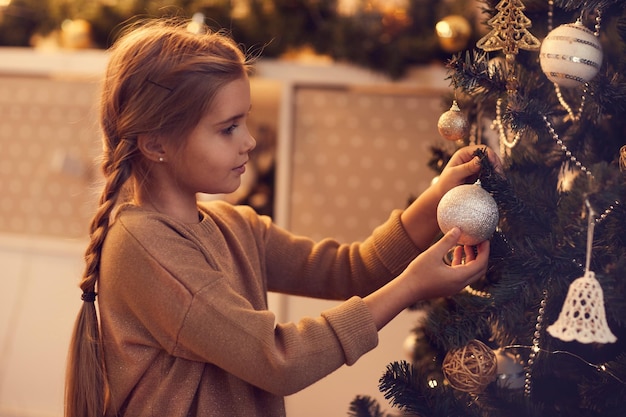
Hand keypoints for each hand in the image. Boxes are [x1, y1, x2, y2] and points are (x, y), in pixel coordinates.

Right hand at [363, 227, 489, 329]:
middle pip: (479, 269)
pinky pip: (461, 274)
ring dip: (471, 258)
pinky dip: (462, 263)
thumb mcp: (433, 253)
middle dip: (481, 254)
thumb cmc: (418, 272)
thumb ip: (447, 241)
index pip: (481, 263)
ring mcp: (454, 286)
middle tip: (479, 240)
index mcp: (459, 277)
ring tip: (466, 243)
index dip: (485, 250)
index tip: (485, 238)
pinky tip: (455, 251)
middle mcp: (460, 284)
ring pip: (470, 271)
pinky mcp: (448, 286)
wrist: (407, 290)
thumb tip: (459, 229)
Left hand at [434, 145, 501, 197]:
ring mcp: (475, 166)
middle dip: (496, 165)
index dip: (491, 156)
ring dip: (496, 171)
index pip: (482, 149)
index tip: (496, 168)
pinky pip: (489, 173)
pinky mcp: (478, 174)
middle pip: (489, 156)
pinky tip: (496, 183)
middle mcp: (471, 157)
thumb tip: (480, 160)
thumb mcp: (454, 175)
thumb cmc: (445, 184)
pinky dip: (493, 177)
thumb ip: (466, 167)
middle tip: (501, 176)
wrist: (442, 195)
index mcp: (464, 153)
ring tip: (500, 181)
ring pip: (491, 165)